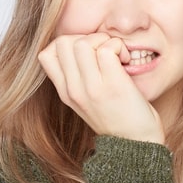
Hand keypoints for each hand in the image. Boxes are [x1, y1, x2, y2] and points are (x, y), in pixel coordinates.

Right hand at [38, 33, 164, 143]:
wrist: (136, 144)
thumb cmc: (119, 119)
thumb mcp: (87, 102)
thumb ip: (78, 79)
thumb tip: (81, 47)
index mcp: (66, 93)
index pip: (46, 54)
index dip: (67, 43)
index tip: (88, 54)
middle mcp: (73, 90)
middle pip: (63, 42)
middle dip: (87, 37)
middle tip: (105, 52)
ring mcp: (92, 88)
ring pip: (83, 42)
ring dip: (104, 41)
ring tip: (117, 56)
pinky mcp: (113, 85)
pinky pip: (107, 48)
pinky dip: (118, 47)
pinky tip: (126, 60)